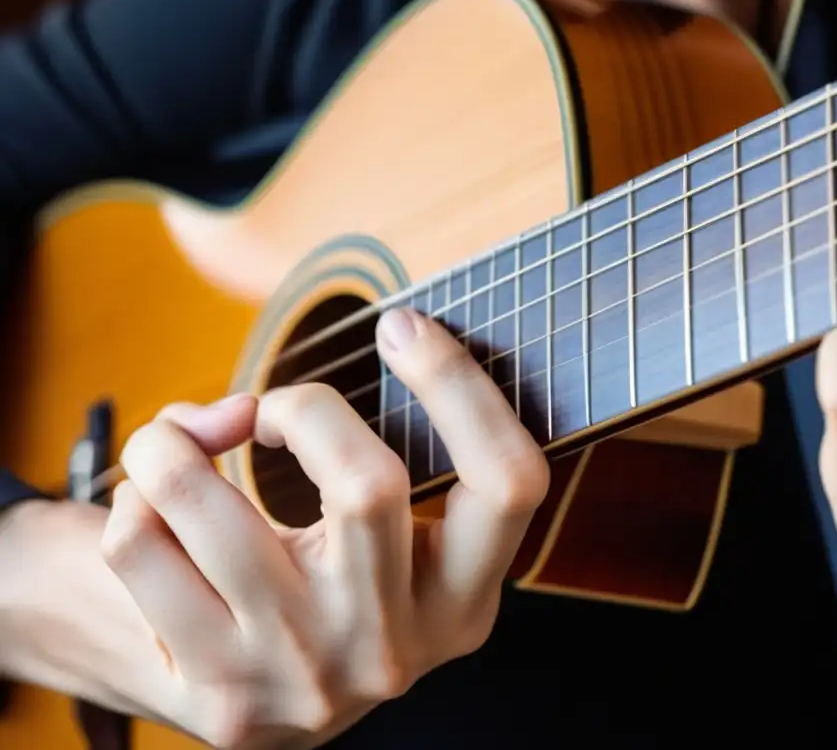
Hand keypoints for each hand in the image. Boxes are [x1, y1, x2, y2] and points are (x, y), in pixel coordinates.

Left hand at [101, 308, 549, 747]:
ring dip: (170, 440)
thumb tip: (236, 409)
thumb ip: (343, 445)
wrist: (263, 702)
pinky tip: (154, 515)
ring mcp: (304, 674)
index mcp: (462, 601)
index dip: (459, 386)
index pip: (508, 482)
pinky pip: (138, 544)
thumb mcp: (382, 536)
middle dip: (304, 407)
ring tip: (173, 444)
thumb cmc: (329, 589)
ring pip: (203, 499)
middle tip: (271, 409)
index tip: (401, 328)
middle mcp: (396, 645)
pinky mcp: (217, 695)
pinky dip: (135, 498)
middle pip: (370, 482)